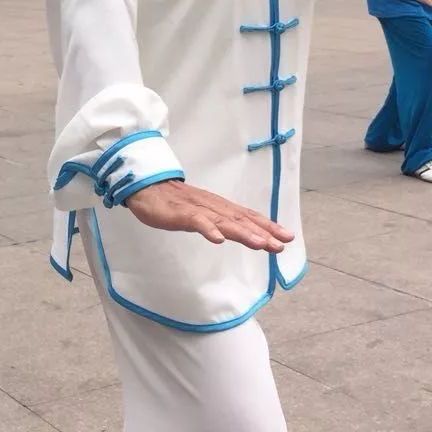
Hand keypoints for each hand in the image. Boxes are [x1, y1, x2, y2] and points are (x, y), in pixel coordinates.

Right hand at [126, 181, 293, 252]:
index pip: (247, 216)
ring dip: (243, 233)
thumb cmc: (173, 203)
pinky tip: (218, 240)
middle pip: (241, 219)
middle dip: (263, 232)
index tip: (286, 237)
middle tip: (281, 244)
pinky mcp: (180, 213)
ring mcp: (197, 209)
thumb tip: (235, 234)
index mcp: (218, 207)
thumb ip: (217, 222)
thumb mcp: (200, 214)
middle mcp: (212, 206)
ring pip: (223, 221)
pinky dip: (208, 229)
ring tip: (260, 244)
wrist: (145, 187)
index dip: (267, 226)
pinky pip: (196, 221)